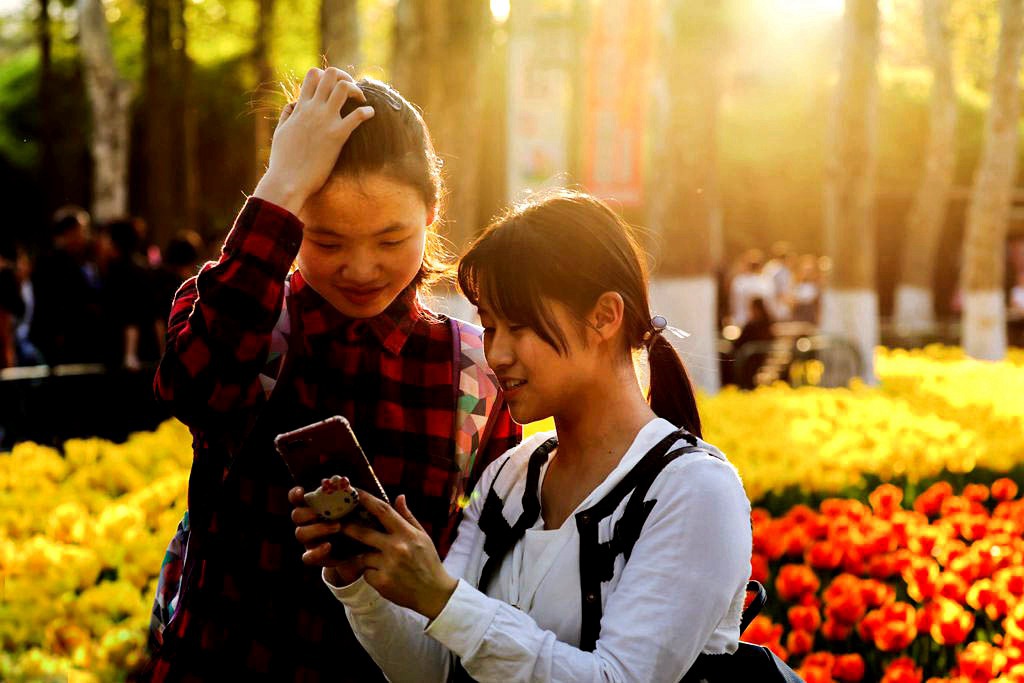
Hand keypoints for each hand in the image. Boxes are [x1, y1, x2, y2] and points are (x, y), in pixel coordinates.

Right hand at [253, 67, 373, 214]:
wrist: (287, 180)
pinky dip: (367, 112)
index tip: (333, 89)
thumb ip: (287, 115)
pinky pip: (357, 116)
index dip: (327, 76)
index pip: (313, 75)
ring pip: (344, 87)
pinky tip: (371, 114)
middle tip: (351, 93)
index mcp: (300, 107)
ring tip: (361, 101)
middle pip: (330, 74)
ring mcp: (325, 120)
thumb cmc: (283, 160)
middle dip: (345, 77)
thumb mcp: (280, 132)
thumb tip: (292, 105)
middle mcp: (313, 109)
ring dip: (356, 90)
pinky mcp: (336, 135)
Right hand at [289, 486, 367, 585]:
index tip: (301, 490)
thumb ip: (346, 496)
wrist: (362, 547)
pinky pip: (307, 557)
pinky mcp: (316, 556)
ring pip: (301, 533)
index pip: (297, 499)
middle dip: (307, 513)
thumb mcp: (353, 507)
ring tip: (338, 526)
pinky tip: (328, 546)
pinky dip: (316, 552)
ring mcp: (310, 540)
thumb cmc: (356, 520)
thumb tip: (345, 483)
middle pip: (297, 515)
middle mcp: (308, 523)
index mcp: (313, 508)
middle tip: (321, 512)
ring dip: (317, 529)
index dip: (296, 494)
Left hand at [342, 491, 457, 619]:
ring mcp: (388, 566)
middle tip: (336, 523)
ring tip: (366, 558)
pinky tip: (380, 575)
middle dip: (347, 527)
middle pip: (363, 532)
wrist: (434, 593)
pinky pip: (366, 573)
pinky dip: (369, 573)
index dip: (367, 500)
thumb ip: (408, 517)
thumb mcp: (422, 537)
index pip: (384, 511)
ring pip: (362, 556)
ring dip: (361, 556)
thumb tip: (399, 496)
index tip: (355, 492)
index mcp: (407, 534)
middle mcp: (396, 548)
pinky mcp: (381, 582)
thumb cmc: (428, 562)